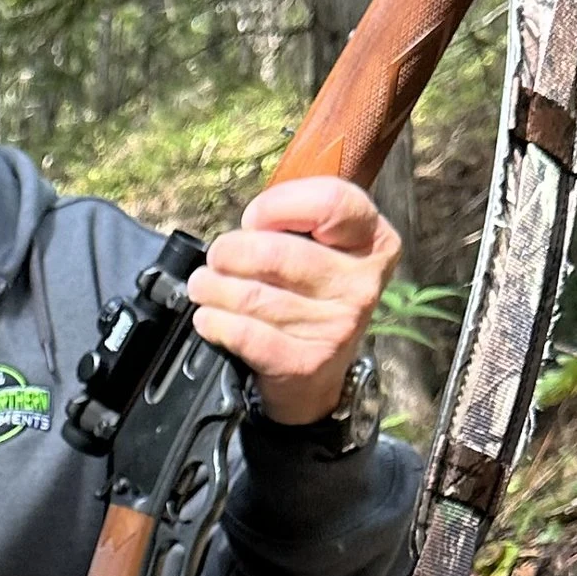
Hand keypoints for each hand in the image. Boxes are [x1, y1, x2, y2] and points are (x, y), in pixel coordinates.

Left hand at [187, 175, 400, 428]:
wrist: (317, 373)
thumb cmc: (310, 294)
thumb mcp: (320, 248)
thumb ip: (293, 222)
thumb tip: (247, 227)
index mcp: (373, 241)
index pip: (332, 202)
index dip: (279, 204)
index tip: (252, 219)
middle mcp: (362, 284)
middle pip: (277, 253)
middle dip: (230, 252)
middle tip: (217, 257)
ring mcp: (338, 326)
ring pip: (254, 295)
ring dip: (213, 287)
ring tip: (203, 285)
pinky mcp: (308, 363)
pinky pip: (246, 334)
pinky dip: (215, 322)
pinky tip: (208, 318)